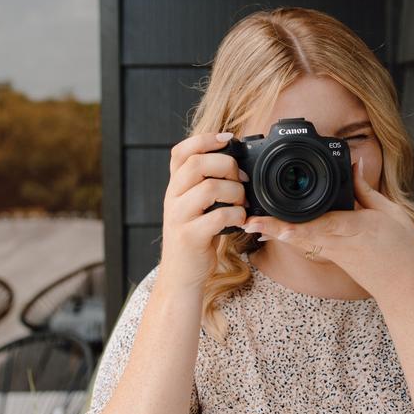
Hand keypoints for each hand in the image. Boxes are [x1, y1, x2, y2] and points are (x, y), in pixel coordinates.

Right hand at [159, 131, 248, 291]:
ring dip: (235, 192)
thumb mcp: (194, 206)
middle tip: (241, 179)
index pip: (180, 151)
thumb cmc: (195, 236)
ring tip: (241, 202)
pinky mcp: (190, 236)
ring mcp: (179, 217)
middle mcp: (172, 198)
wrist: (181, 275)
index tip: (228, 139)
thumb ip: (205, 183)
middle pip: (197, 163)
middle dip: (227, 165)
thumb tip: (235, 161)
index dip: (204, 139)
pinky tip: (240, 220)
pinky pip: (219, 216)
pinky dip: (237, 215)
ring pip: (210, 187)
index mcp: (175, 186)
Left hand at [241, 157, 413, 298]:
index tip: (279, 224)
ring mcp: (333, 252)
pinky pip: (306, 245)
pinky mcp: (332, 257)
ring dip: (274, 232)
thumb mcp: (391, 212)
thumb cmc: (402, 250)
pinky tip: (272, 231)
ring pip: (299, 241)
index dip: (300, 225)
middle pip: (301, 233)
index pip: (324, 224)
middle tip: (248, 220)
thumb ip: (367, 188)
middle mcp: (339, 242)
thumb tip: (354, 164)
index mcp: (356, 228)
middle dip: (274, 226)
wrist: (406, 288)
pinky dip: (288, 237)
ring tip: (251, 223)